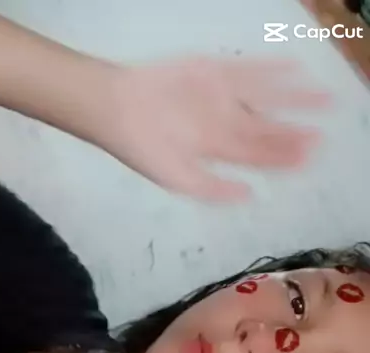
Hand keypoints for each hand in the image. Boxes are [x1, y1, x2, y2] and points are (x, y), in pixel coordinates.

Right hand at [104, 56, 330, 201]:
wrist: (116, 109)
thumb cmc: (142, 149)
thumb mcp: (177, 179)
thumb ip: (213, 189)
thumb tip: (249, 196)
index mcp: (218, 150)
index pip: (259, 156)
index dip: (285, 157)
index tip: (310, 157)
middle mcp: (225, 123)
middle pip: (268, 129)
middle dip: (295, 133)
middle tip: (323, 133)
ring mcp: (222, 97)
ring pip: (265, 98)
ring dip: (293, 99)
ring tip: (322, 99)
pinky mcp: (214, 71)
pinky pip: (247, 70)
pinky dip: (269, 69)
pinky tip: (293, 69)